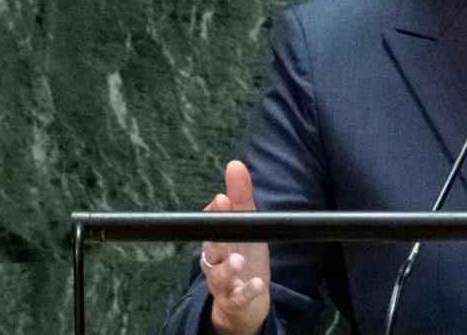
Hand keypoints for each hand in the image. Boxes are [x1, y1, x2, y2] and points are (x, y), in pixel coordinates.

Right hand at [200, 160, 270, 334]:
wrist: (244, 302)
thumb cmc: (243, 256)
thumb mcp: (245, 226)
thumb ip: (240, 197)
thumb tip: (235, 164)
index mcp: (215, 242)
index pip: (210, 226)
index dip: (215, 214)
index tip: (222, 199)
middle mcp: (214, 263)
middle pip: (210, 250)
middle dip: (215, 239)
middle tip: (221, 229)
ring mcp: (224, 283)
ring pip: (220, 276)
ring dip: (229, 267)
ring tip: (238, 260)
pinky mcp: (237, 300)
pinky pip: (239, 297)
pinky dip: (247, 291)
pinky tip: (256, 283)